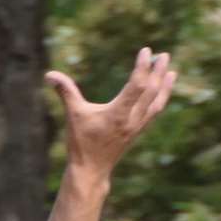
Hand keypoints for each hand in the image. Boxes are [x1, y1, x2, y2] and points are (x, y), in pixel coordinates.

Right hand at [45, 47, 177, 177]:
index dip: (142, 67)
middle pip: (151, 92)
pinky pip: (155, 111)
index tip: (146, 51)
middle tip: (163, 55)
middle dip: (158, 72)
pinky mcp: (138, 131)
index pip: (136, 86)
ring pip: (157, 103)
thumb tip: (49, 74)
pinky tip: (163, 90)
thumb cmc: (81, 142)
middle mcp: (131, 120)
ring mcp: (137, 126)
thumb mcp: (73, 115)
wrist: (91, 170)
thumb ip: (65, 92)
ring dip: (165, 86)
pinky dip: (161, 98)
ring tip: (171, 70)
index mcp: (117, 114)